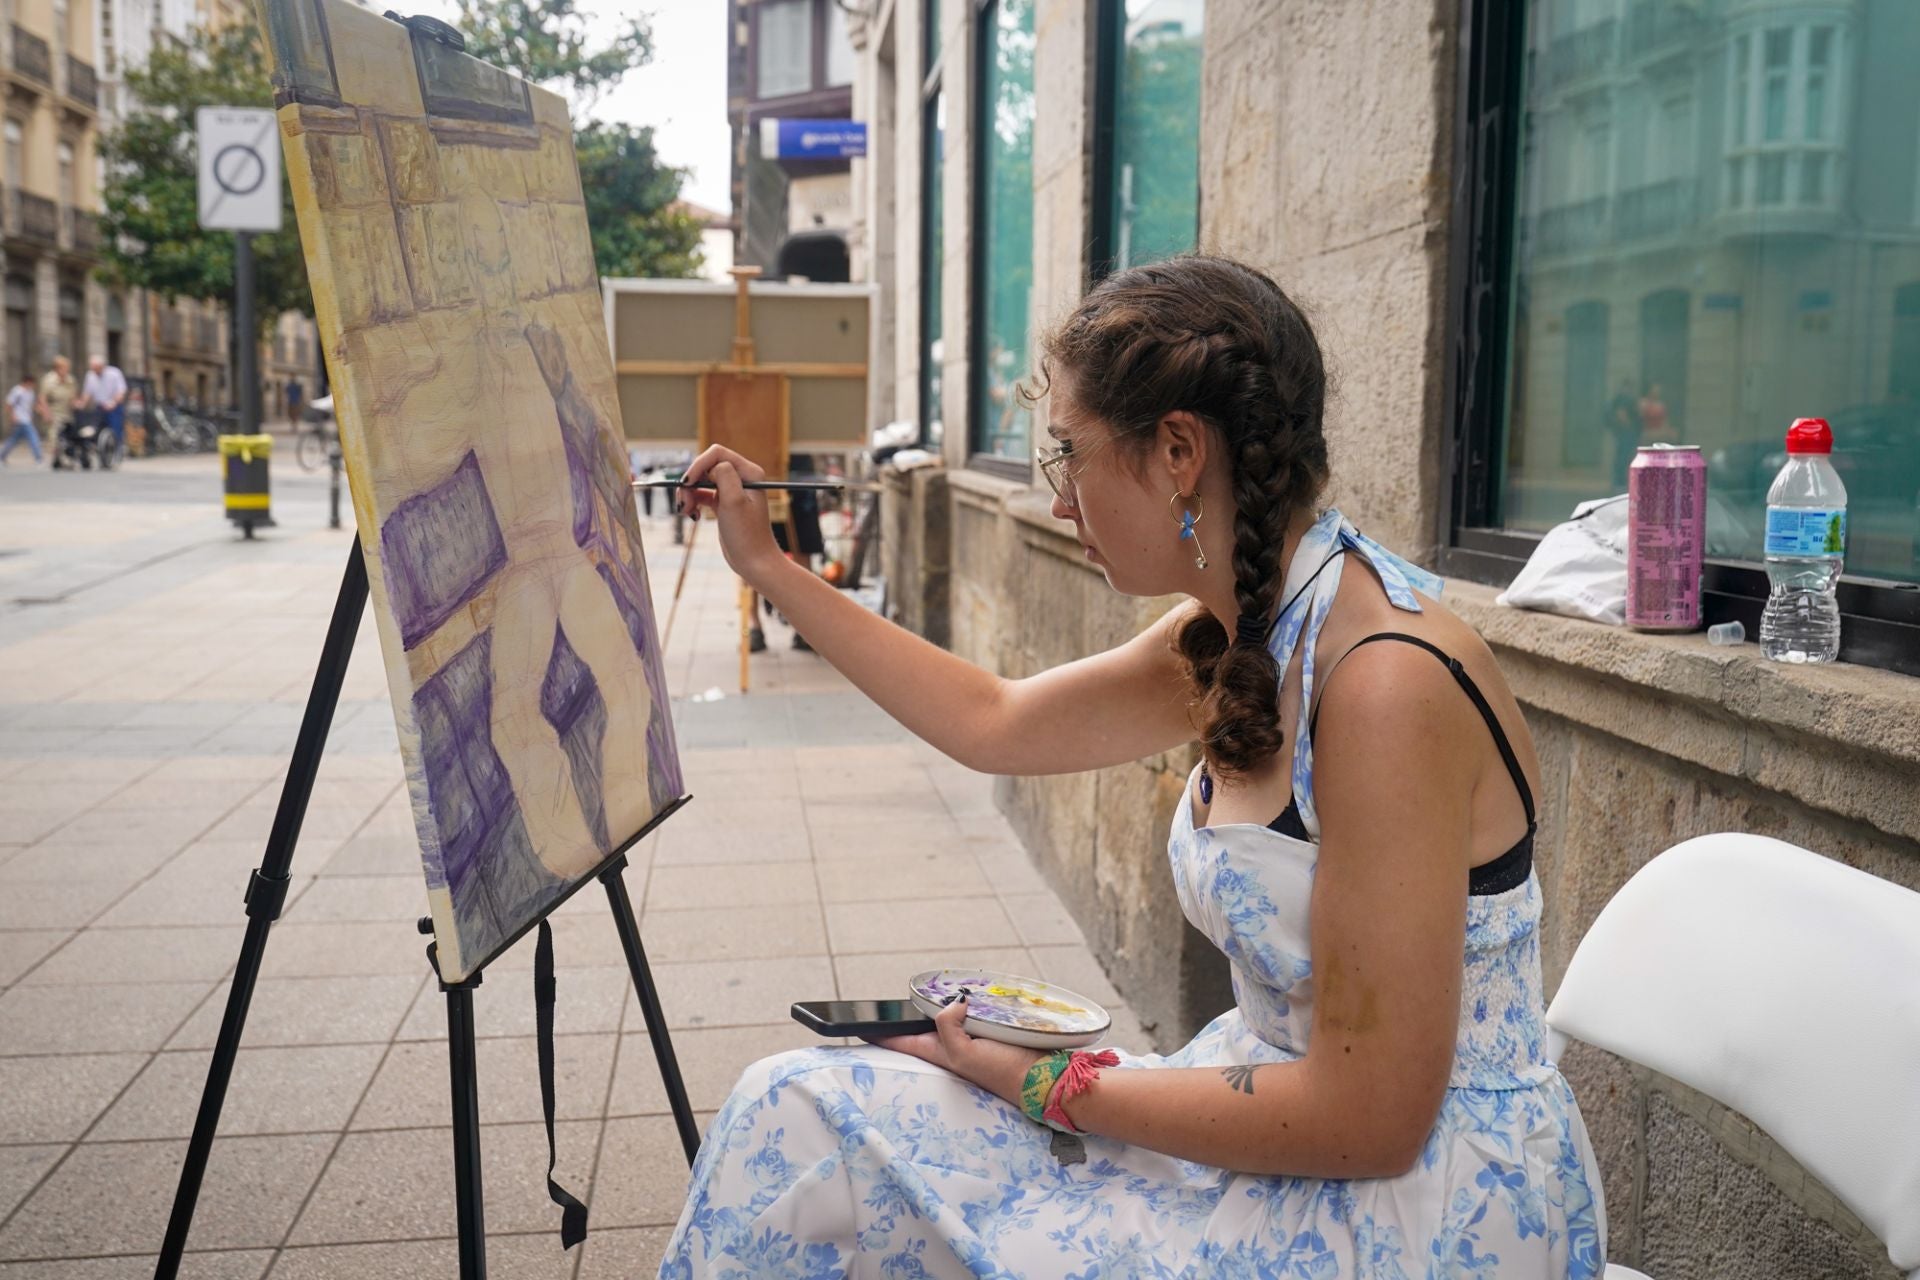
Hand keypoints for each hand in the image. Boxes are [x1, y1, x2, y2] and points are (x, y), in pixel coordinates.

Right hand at [675, 443, 784, 583]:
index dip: (698, 465)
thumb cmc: (748, 535)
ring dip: (688, 493)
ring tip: (686, 511)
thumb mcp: (734, 502)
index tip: (687, 484)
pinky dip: (693, 502)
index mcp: (749, 473)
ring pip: (701, 481)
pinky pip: (701, 494)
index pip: (717, 454)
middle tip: (683, 503)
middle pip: (706, 467)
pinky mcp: (722, 503)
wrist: (754, 562)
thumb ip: (724, 476)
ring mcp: (731, 490)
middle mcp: (741, 478)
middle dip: (691, 482)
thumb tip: (712, 465)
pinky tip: (692, 515)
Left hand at [861, 995, 1049, 1111]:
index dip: (879, 1032)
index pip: (902, 1039)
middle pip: (921, 1027)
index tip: (856, 1024)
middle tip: (888, 1004)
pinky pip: (969, 1017)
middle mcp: (951, 1047)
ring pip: (945, 1020)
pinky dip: (964, 1008)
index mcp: (940, 1052)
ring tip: (925, 996)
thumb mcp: (966, 1054)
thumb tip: (951, 1005)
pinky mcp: (988, 1034)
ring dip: (937, 1008)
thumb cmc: (1004, 1071)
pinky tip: (968, 1001)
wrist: (1043, 1078)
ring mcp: (970, 1041)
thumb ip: (949, 1028)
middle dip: (905, 1016)